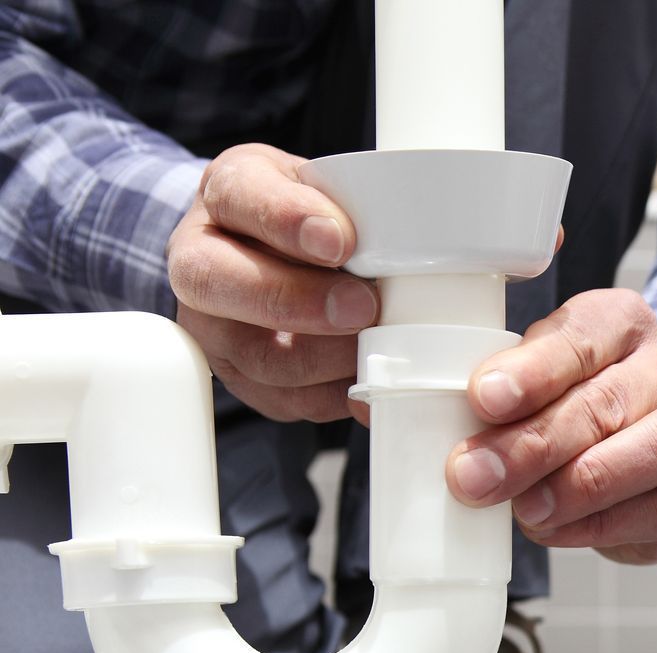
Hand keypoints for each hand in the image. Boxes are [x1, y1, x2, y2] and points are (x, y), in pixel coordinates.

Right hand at [166, 143, 377, 422]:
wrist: (272, 253)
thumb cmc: (302, 213)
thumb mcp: (320, 182)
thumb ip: (344, 203)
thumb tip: (390, 244)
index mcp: (222, 193)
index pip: (239, 196)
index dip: (286, 220)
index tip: (339, 240)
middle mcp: (199, 263)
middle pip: (221, 286)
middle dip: (299, 302)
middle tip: (362, 306)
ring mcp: (214, 330)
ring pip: (258, 357)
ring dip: (326, 358)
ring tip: (373, 344)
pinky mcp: (243, 380)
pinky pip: (286, 400)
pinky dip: (334, 395)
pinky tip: (367, 380)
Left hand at [447, 289, 656, 563]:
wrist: (647, 444)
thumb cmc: (572, 404)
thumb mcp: (533, 378)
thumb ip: (490, 393)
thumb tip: (417, 427)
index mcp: (620, 324)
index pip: (578, 338)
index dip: (531, 372)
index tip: (483, 399)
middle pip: (603, 403)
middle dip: (532, 444)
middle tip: (473, 476)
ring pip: (649, 453)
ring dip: (575, 487)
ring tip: (523, 509)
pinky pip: (653, 513)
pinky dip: (595, 526)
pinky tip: (551, 529)